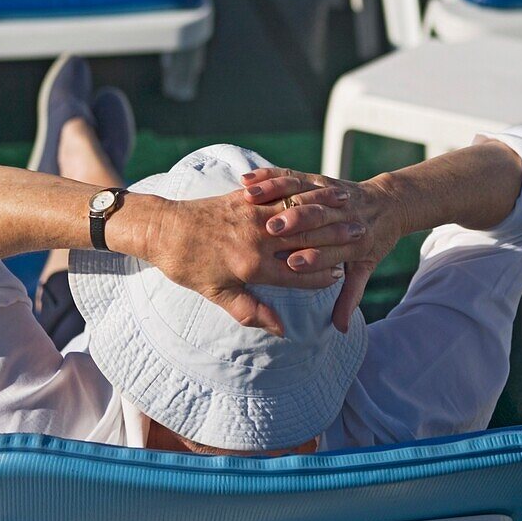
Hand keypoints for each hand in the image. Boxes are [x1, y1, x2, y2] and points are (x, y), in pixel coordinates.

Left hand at [141, 186, 350, 336]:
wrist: (163, 229)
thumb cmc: (187, 266)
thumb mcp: (216, 295)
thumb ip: (251, 311)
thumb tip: (281, 330)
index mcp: (252, 266)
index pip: (298, 273)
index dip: (323, 275)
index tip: (342, 274)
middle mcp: (256, 237)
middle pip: (304, 239)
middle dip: (333, 238)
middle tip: (358, 235)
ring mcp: (250, 214)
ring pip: (295, 212)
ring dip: (323, 210)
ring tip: (347, 208)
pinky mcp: (243, 198)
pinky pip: (276, 193)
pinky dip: (298, 192)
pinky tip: (315, 190)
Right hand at [241, 168, 408, 332]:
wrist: (387, 206)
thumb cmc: (372, 241)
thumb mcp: (365, 267)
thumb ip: (352, 296)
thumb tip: (342, 328)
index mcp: (353, 243)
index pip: (326, 254)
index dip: (312, 259)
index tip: (293, 264)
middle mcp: (340, 216)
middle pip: (312, 221)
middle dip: (292, 224)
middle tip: (269, 229)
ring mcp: (327, 194)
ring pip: (301, 194)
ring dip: (276, 194)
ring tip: (251, 198)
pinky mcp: (317, 179)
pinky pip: (291, 177)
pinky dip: (269, 177)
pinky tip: (248, 181)